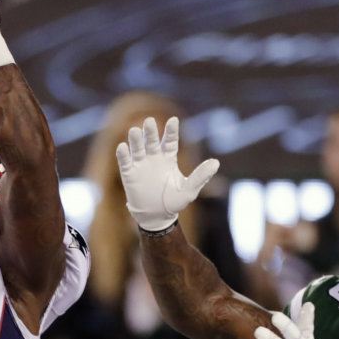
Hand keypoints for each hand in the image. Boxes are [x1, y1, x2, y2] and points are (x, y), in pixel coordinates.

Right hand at [117, 115, 218, 232]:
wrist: (157, 217)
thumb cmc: (174, 202)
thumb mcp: (189, 190)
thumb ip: (201, 176)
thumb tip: (216, 163)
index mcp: (169, 158)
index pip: (170, 141)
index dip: (171, 131)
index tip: (173, 120)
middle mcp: (154, 158)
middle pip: (152, 141)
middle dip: (151, 132)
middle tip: (149, 121)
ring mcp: (141, 165)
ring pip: (138, 148)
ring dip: (136, 140)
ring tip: (135, 131)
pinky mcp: (129, 174)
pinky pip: (125, 162)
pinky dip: (123, 154)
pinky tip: (123, 147)